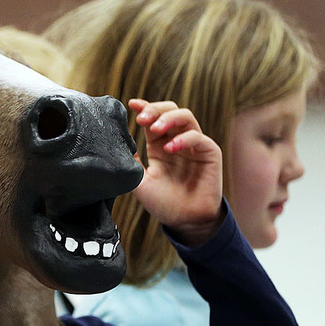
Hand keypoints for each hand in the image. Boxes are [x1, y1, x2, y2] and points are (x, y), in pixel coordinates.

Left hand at [129, 99, 223, 246]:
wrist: (184, 221)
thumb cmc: (163, 203)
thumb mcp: (139, 181)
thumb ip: (130, 163)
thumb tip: (115, 144)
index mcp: (159, 146)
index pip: (153, 119)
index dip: (144, 107)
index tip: (131, 104)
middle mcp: (177, 141)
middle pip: (170, 110)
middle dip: (155, 109)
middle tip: (141, 119)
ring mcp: (194, 146)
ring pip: (185, 117)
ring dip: (168, 118)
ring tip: (154, 129)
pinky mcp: (209, 153)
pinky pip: (199, 138)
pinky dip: (184, 138)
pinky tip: (170, 148)